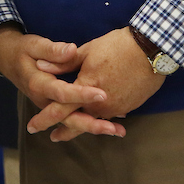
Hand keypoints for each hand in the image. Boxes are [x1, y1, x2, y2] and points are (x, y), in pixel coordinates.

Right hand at [0, 25, 123, 140]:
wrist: (8, 59)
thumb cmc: (23, 50)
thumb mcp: (34, 44)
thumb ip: (53, 50)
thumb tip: (71, 50)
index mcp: (38, 84)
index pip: (62, 93)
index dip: (82, 94)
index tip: (102, 94)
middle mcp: (44, 100)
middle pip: (68, 117)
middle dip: (91, 124)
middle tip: (113, 128)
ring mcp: (49, 105)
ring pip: (71, 122)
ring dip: (94, 127)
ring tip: (118, 130)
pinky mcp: (55, 106)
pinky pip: (72, 117)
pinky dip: (90, 121)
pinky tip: (111, 123)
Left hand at [29, 27, 162, 140]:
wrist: (150, 51)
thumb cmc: (116, 46)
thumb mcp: (86, 51)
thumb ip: (63, 63)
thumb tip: (40, 67)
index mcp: (85, 88)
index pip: (60, 109)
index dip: (45, 119)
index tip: (32, 127)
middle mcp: (100, 104)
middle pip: (78, 121)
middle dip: (65, 131)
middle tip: (54, 138)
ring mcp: (115, 108)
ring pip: (95, 120)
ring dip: (85, 124)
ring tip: (75, 128)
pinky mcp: (128, 107)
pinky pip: (110, 116)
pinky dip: (102, 117)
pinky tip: (100, 118)